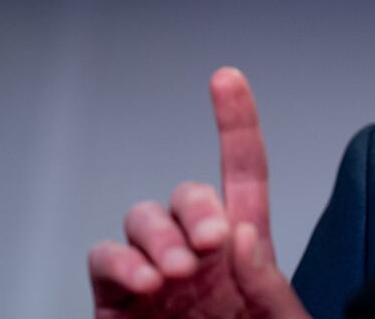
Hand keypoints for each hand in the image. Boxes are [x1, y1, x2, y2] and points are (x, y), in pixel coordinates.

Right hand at [88, 67, 309, 317]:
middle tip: (212, 243)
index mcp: (245, 252)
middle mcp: (196, 256)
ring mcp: (152, 277)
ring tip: (175, 273)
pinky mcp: (115, 304)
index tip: (226, 78)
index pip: (242, 174)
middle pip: (184, 194)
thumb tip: (243, 235)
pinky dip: (119, 260)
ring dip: (156, 235)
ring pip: (140, 218)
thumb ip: (270, 286)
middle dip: (194, 207)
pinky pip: (104, 260)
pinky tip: (146, 283)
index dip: (235, 123)